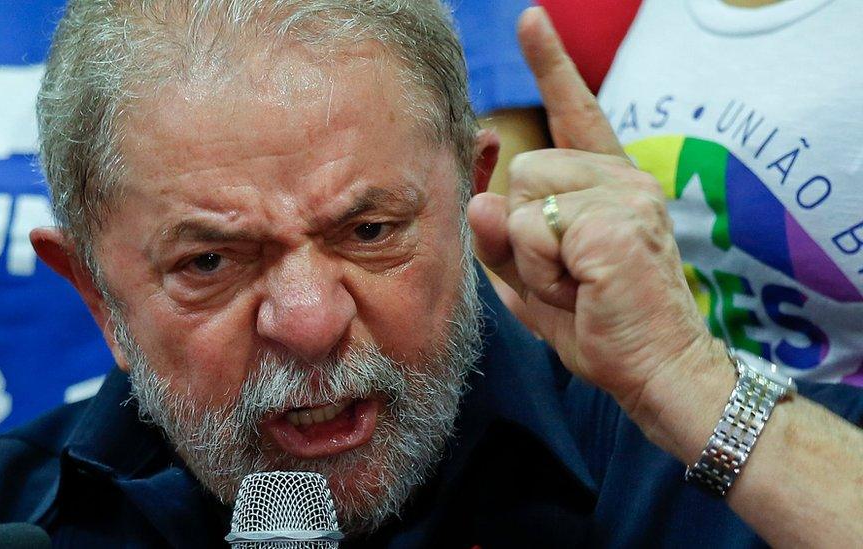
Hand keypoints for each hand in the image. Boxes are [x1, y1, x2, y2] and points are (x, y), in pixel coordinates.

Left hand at [468, 8, 722, 413]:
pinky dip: (538, 272)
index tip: (531, 20)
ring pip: (522, 200)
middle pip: (522, 170)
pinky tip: (581, 290)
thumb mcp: (532, 279)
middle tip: (566, 274)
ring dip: (530, 256)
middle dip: (524, 232)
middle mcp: (623, 177)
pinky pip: (532, 230)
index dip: (551, 65)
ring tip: (574, 284)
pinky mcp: (613, 222)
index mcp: (609, 183)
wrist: (654, 371)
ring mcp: (623, 195)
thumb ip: (502, 238)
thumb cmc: (598, 323)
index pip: (576, 112)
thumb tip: (481, 199)